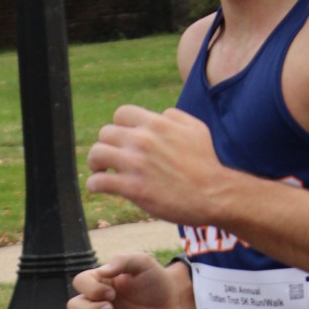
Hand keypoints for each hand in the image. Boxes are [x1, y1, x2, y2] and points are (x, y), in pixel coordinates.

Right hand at [67, 252, 192, 308]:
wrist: (173, 301)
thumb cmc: (156, 279)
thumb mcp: (142, 262)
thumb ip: (122, 261)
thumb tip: (101, 272)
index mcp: (100, 281)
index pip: (79, 282)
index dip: (90, 289)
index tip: (112, 292)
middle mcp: (98, 301)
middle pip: (73, 307)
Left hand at [86, 105, 222, 222]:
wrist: (214, 194)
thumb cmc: (207, 163)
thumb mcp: (196, 128)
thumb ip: (174, 116)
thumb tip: (158, 116)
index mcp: (156, 123)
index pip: (121, 114)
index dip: (119, 127)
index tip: (122, 141)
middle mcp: (142, 140)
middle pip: (105, 133)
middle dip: (107, 145)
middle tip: (111, 159)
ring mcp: (135, 164)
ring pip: (96, 154)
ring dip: (95, 163)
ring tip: (101, 172)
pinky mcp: (132, 188)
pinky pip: (98, 182)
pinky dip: (94, 185)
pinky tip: (100, 188)